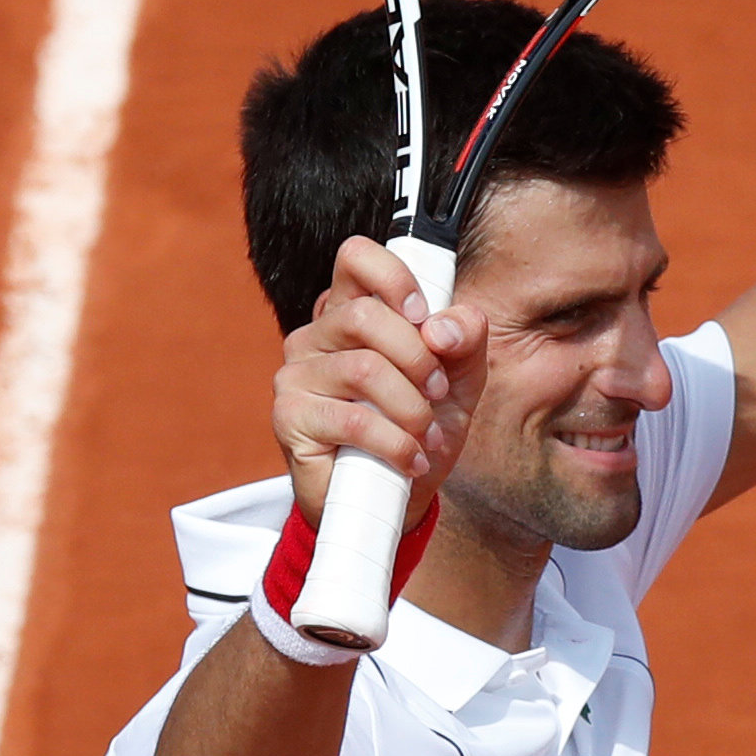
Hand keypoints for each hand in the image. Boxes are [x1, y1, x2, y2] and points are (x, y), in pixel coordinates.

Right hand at [271, 236, 486, 527]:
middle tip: (436, 391)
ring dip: (412, 408)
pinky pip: (352, 419)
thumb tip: (443, 328)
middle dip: (418, 358)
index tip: (423, 316)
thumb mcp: (460, 380)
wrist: (398, 498)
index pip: (356, 258)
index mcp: (355, 312)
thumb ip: (465, 340)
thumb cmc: (422, 428)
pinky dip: (396, 443)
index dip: (394, 278)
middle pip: (366, 316)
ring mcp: (297, 374)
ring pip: (364, 369)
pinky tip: (409, 459)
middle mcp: (319, 335)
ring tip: (426, 433)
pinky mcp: (289, 417)